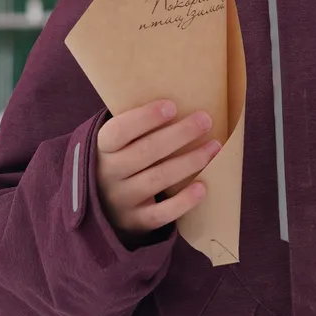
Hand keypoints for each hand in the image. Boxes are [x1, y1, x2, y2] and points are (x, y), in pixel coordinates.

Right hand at [94, 99, 221, 241]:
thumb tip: (179, 94)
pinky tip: (203, 187)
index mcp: (102, 149)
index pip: (119, 131)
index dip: (144, 118)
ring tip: (215, 147)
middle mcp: (108, 175)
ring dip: (190, 161)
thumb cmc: (120, 161)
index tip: (172, 106)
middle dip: (179, 135)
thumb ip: (135, 126)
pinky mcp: (135, 222)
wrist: (100, 207)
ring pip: (158, 179)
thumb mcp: (117, 143)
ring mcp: (121, 200)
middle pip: (145, 152)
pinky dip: (183, 202)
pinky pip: (161, 214)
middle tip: (206, 120)